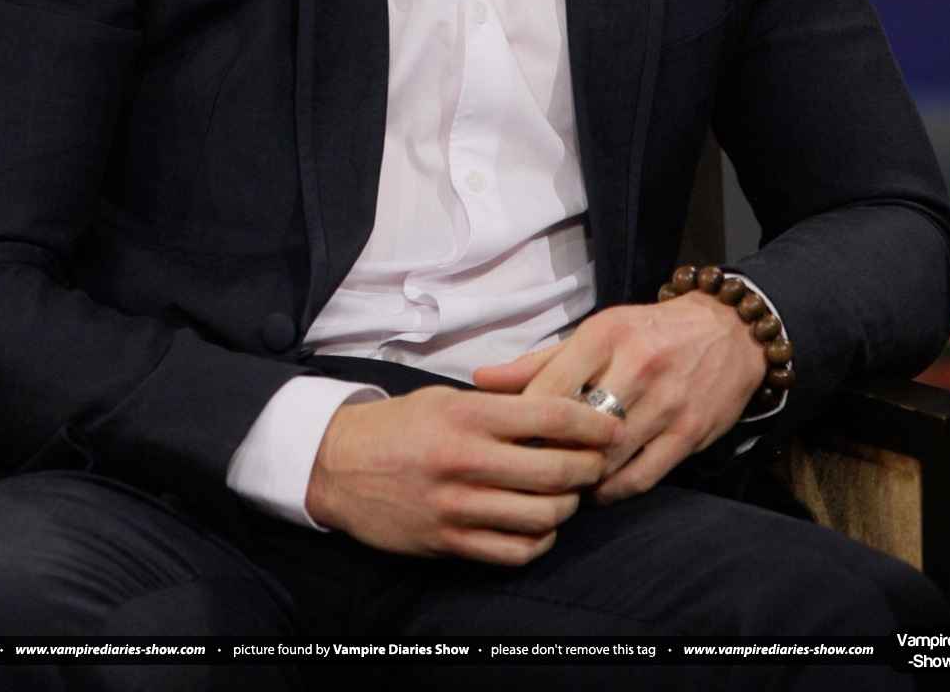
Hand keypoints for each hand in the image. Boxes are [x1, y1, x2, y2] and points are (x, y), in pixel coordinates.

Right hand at [305, 383, 619, 563]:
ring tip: (569, 494)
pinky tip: (540, 526)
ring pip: (541, 516)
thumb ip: (497, 406)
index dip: (590, 422)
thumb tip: (557, 409)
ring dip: (567, 506)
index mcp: (466, 414)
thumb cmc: (399, 425)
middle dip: (588, 467)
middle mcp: (465, 460)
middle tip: (596, 463)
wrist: (338, 466)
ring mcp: (457, 506)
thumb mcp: (445, 398)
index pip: (547, 415)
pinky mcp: (448, 542)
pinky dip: (539, 541)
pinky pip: (513, 551)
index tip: (611, 425)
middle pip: (555, 470)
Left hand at [472, 295, 766, 505]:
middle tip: (526, 472)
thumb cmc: (646, 332)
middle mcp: (637, 365)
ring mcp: (667, 401)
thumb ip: (539, 362)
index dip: (523, 422)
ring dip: (579, 478)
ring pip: (608, 457)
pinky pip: (643, 476)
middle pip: (577, 426)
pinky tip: (596, 492)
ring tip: (556, 485)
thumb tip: (480, 380)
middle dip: (549, 454)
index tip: (506, 440)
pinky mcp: (689, 433)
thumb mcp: (595, 333)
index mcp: (605, 335)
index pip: (551, 387)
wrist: (727, 333)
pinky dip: (613, 491)